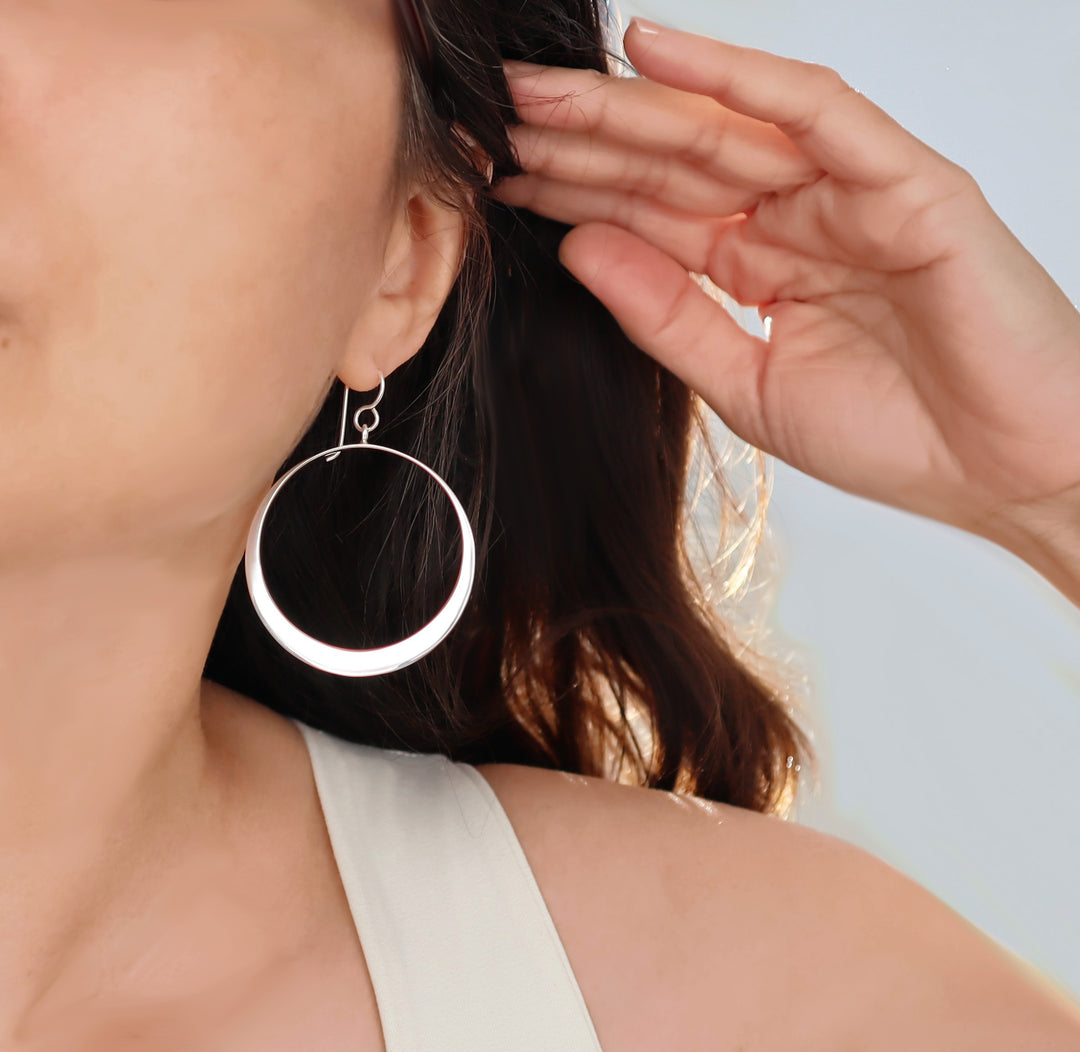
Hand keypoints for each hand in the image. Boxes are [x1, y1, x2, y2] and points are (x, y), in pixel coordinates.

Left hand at [493, 18, 1079, 555]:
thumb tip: (579, 248)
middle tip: (500, 118)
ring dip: (631, 108)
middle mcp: (793, 220)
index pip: (651, 215)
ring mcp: (846, 193)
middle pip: (673, 165)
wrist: (1001, 472)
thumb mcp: (742, 383)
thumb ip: (665, 314)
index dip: (577, 193)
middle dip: (585, 140)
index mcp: (758, 268)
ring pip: (724, 132)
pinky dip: (736, 79)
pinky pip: (812, 111)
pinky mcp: (902, 179)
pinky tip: (652, 54)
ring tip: (544, 91)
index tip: (504, 181)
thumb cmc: (894, 436)